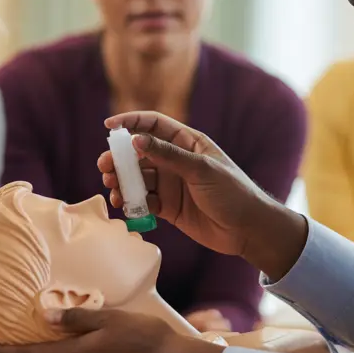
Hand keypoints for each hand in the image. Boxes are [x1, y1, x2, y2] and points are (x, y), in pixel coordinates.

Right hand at [97, 112, 309, 279]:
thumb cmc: (233, 192)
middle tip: (104, 167)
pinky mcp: (169, 208)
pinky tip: (125, 206)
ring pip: (138, 179)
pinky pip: (144, 202)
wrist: (249, 229)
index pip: (154, 125)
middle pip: (140, 154)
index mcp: (188, 143)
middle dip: (119, 159)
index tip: (109, 127)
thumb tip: (136, 141)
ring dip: (122, 182)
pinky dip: (132, 203)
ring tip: (112, 189)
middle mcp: (177, 161)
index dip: (131, 122)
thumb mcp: (201, 169)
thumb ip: (168, 155)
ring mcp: (172, 185)